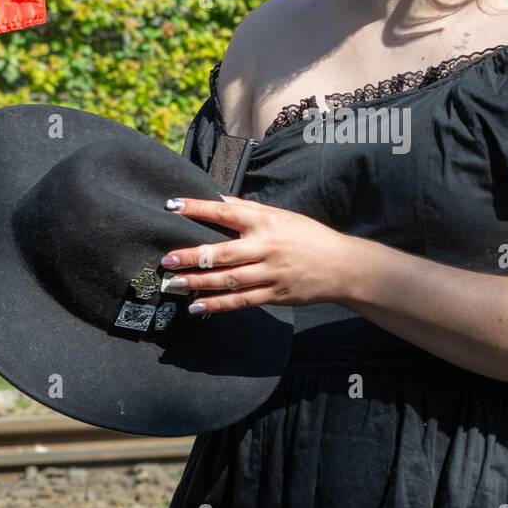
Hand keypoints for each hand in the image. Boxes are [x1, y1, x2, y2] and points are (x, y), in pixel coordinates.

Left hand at [159, 194, 351, 310]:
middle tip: (166, 259)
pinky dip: (218, 305)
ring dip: (198, 282)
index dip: (198, 208)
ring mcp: (271, 273)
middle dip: (192, 256)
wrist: (342, 266)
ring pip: (228, 280)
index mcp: (267, 221)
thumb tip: (216, 200)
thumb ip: (248, 210)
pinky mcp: (275, 295)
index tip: (171, 206)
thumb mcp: (281, 216)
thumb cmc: (308, 236)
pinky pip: (241, 301)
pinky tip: (197, 306)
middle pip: (222, 252)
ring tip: (173, 284)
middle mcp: (267, 246)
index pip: (226, 211)